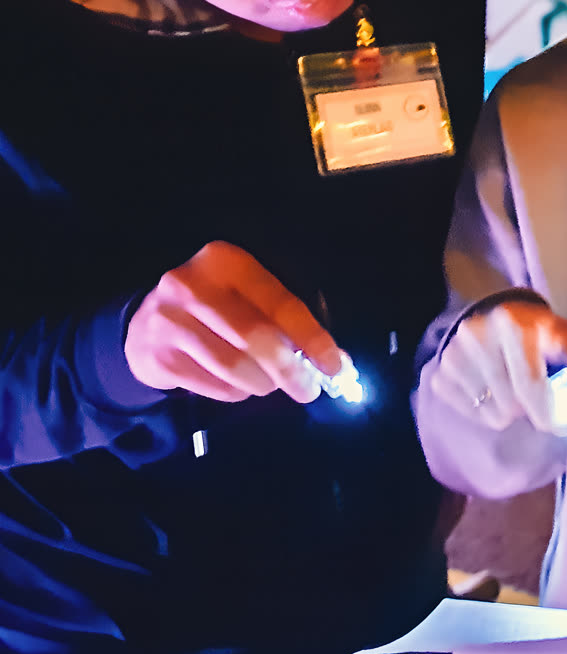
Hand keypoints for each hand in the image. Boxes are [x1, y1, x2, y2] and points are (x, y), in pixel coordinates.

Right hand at [125, 241, 342, 403]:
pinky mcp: (157, 356)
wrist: (145, 323)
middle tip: (308, 390)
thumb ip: (286, 320)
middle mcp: (193, 285)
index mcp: (227, 261)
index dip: (312, 338)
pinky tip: (237, 385)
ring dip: (262, 383)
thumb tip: (332, 360)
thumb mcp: (248, 295)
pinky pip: (212, 385)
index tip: (335, 366)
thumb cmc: (216, 307)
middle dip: (290, 370)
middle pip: (256, 337)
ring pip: (234, 367)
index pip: (281, 303)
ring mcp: (169, 321)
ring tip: (268, 384)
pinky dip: (235, 392)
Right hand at [430, 297, 566, 431]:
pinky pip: (469, 414)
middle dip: (532, 412)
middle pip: (511, 405)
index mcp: (514, 323)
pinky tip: (496, 394)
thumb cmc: (546, 338)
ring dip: (511, 413)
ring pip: (492, 415)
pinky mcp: (441, 372)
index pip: (530, 385)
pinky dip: (487, 412)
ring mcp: (454, 354)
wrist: (505, 322)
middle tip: (541, 407)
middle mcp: (478, 334)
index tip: (561, 426)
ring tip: (517, 393)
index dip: (550, 413)